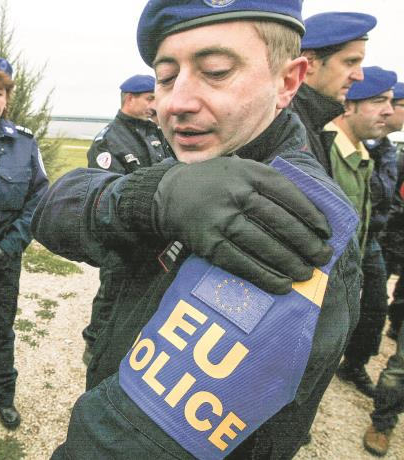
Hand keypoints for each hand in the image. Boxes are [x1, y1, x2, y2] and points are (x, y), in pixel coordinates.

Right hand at [152, 157, 331, 293]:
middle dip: (306, 243)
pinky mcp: (208, 243)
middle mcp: (235, 195)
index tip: (326, 232)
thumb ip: (268, 184)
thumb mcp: (240, 169)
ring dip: (289, 263)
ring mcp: (220, 220)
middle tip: (322, 257)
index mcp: (248, 173)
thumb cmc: (213, 184)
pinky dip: (264, 276)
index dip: (311, 215)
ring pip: (263, 245)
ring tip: (306, 274)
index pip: (288, 194)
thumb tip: (309, 214)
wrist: (168, 195)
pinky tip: (281, 285)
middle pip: (280, 222)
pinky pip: (241, 263)